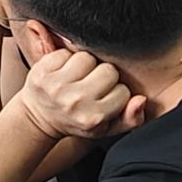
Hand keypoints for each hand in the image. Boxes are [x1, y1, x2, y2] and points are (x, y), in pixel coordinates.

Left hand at [15, 49, 145, 141]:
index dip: (118, 91)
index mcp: (94, 117)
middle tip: (93, 84)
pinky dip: (66, 58)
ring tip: (80, 76)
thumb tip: (141, 99)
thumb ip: (131, 119)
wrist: (39, 117)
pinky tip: (64, 71)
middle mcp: (75, 101)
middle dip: (104, 75)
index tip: (107, 96)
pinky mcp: (41, 72)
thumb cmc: (78, 121)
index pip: (123, 91)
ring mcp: (56, 86)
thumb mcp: (107, 129)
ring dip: (86, 64)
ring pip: (87, 58)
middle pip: (108, 70)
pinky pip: (64, 53)